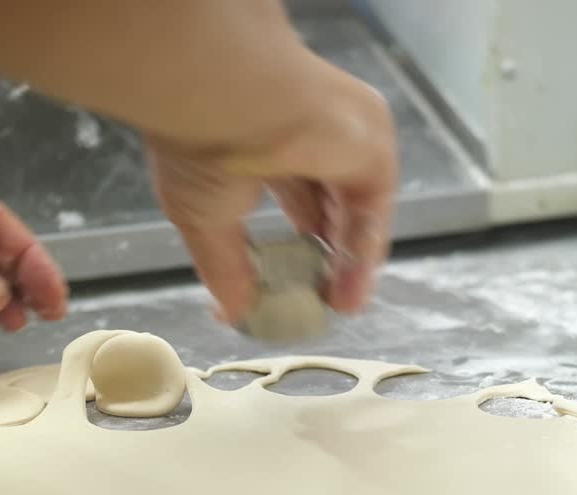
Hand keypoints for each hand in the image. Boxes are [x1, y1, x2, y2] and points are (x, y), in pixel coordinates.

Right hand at [148, 59, 396, 324]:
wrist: (231, 99)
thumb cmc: (205, 146)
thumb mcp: (205, 221)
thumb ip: (226, 269)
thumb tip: (232, 314)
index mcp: (266, 139)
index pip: (294, 193)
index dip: (297, 241)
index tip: (294, 284)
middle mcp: (310, 134)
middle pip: (330, 203)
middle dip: (326, 254)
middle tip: (321, 298)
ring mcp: (344, 137)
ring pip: (353, 209)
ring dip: (348, 262)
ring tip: (339, 307)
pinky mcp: (371, 146)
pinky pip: (371, 209)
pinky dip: (361, 255)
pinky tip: (349, 296)